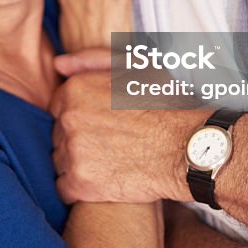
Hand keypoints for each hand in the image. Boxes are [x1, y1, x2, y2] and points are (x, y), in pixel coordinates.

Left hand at [49, 69, 206, 203]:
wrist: (189, 148)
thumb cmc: (166, 105)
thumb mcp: (135, 66)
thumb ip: (92, 59)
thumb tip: (59, 65)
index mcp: (75, 89)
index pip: (59, 107)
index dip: (81, 116)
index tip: (102, 123)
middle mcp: (68, 118)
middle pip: (58, 134)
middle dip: (78, 139)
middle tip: (111, 143)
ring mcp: (73, 151)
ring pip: (60, 160)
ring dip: (78, 163)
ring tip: (109, 161)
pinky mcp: (81, 183)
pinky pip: (63, 188)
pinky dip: (79, 188)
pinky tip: (102, 181)